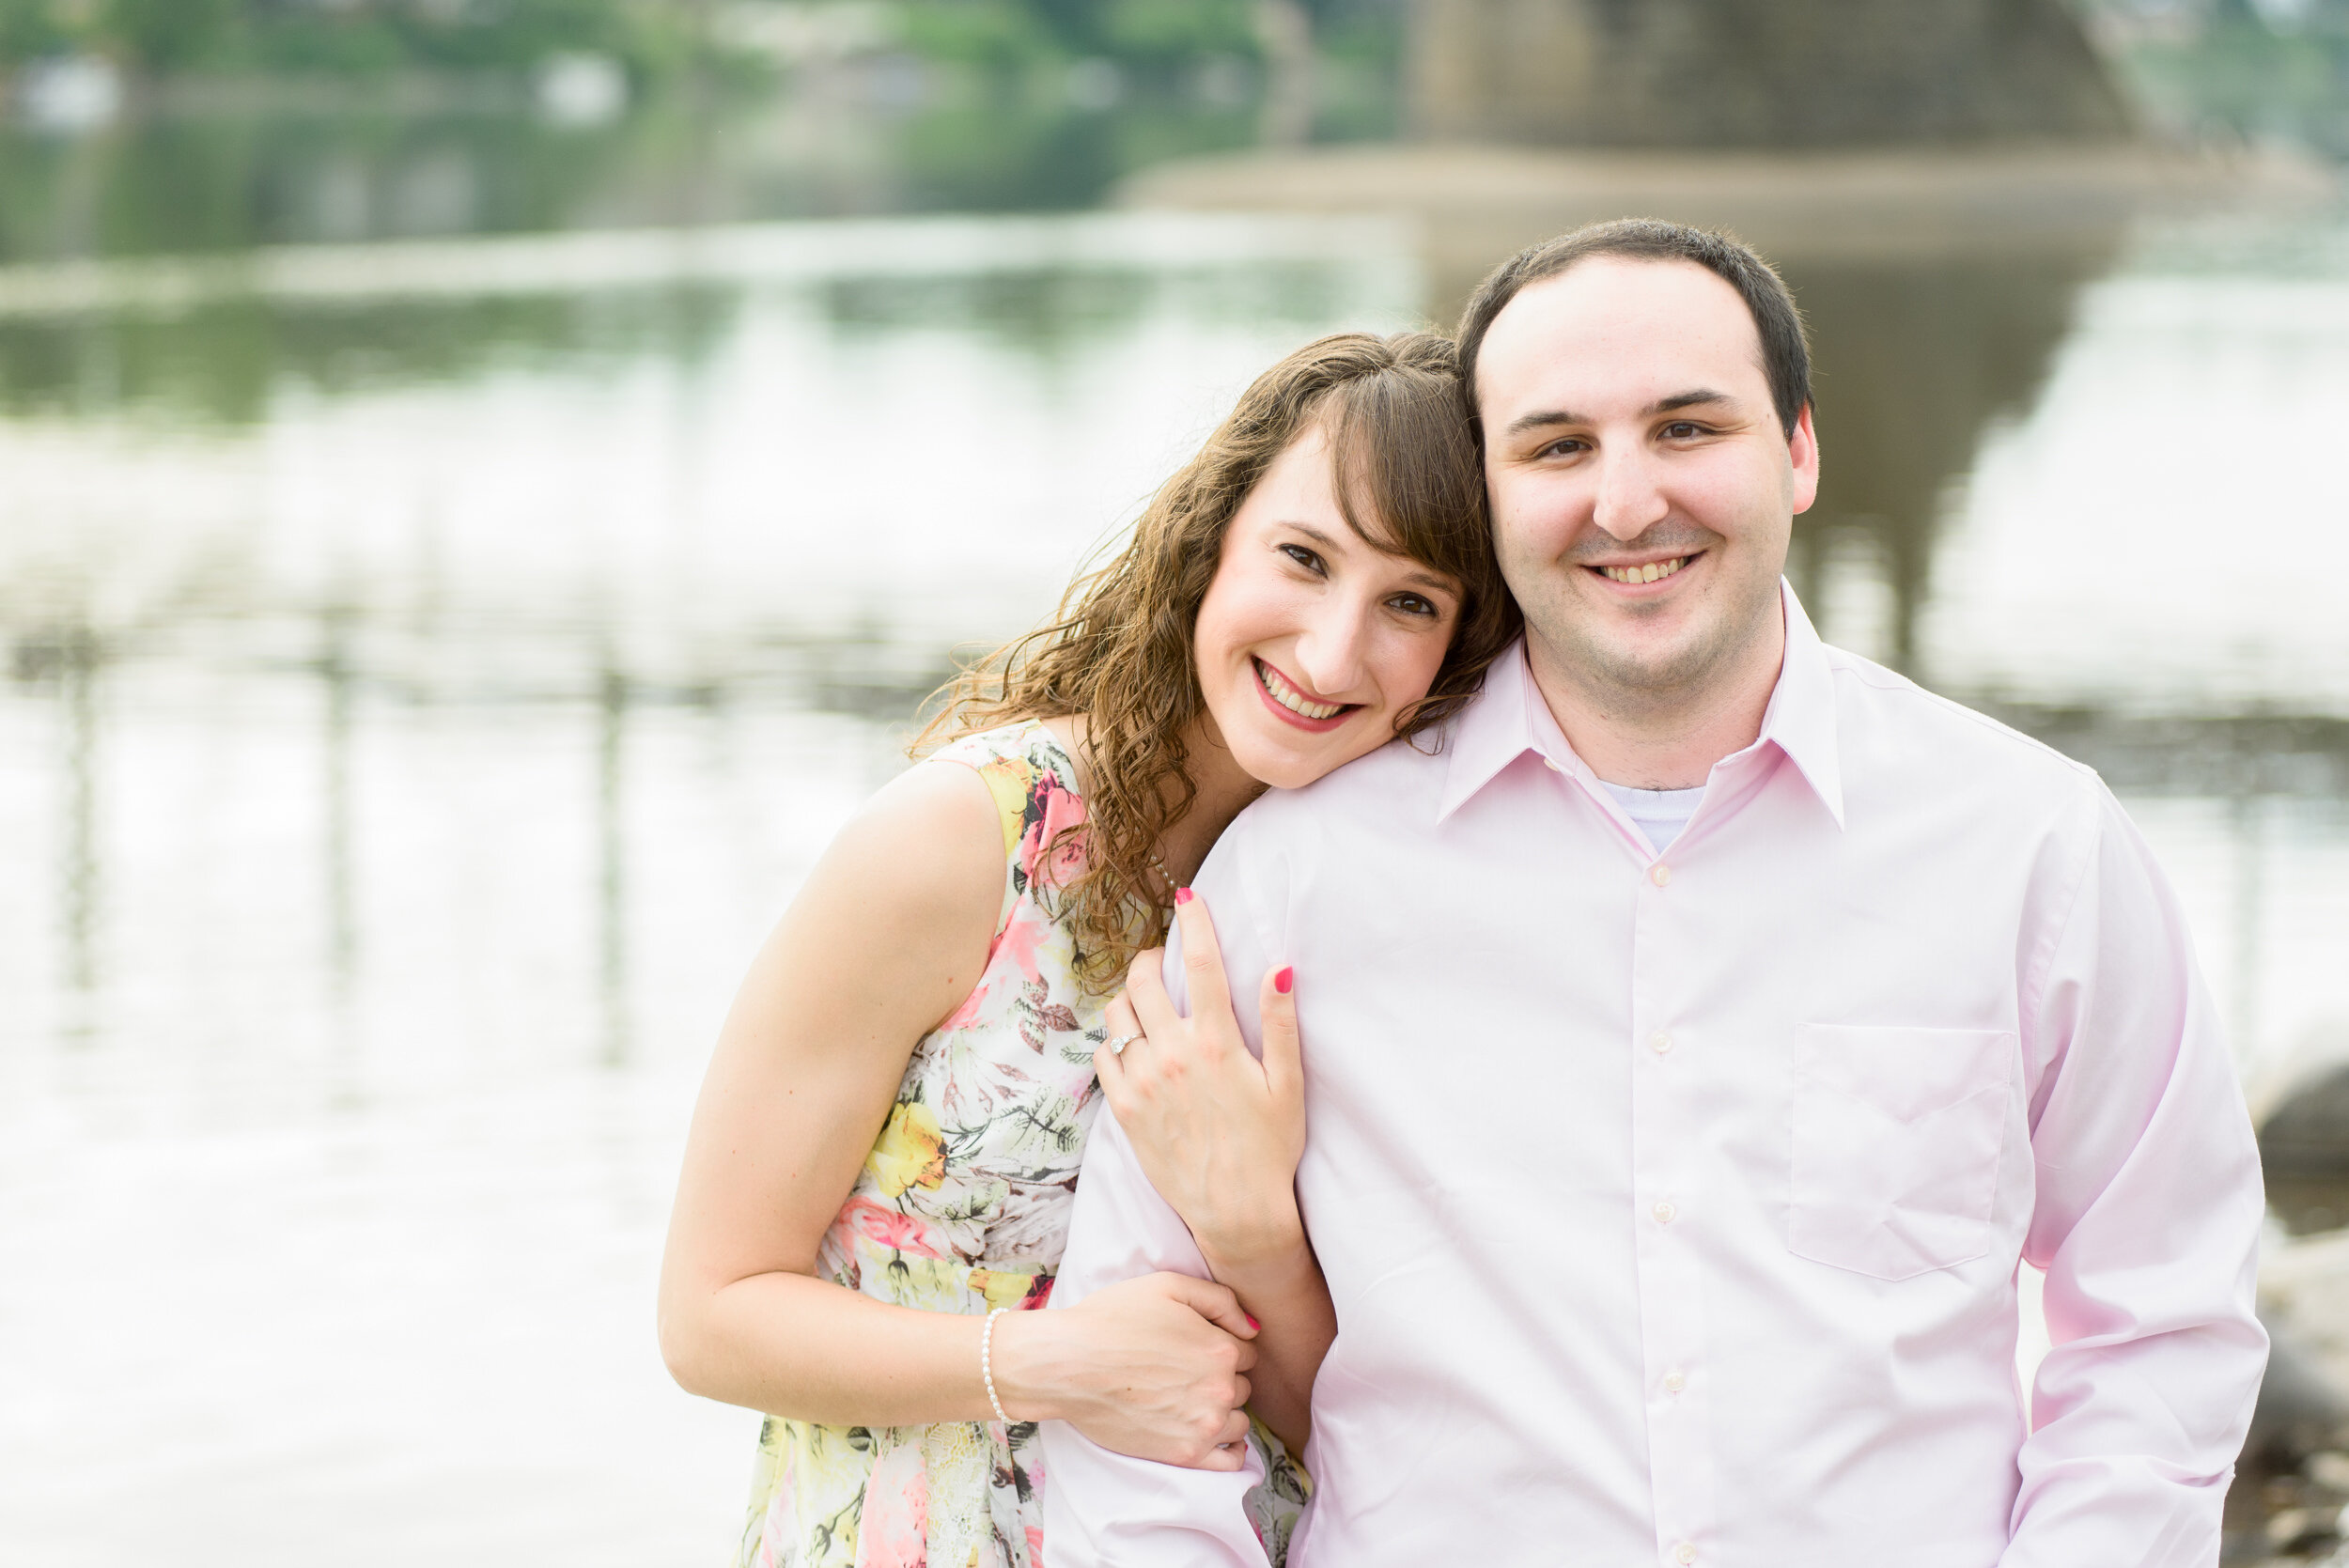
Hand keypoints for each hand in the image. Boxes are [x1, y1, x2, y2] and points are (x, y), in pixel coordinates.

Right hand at [991, 1272, 1258, 1469]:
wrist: (1067, 1365)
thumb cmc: (1111, 1319)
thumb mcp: (1167, 1285)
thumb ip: (1221, 1300)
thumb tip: (1252, 1328)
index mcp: (1220, 1347)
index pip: (1245, 1351)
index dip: (1221, 1345)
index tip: (1194, 1347)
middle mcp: (1220, 1389)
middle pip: (1242, 1385)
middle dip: (1221, 1376)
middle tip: (1185, 1372)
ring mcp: (1205, 1425)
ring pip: (1238, 1419)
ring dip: (1223, 1410)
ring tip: (1191, 1400)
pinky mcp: (1185, 1455)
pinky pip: (1231, 1459)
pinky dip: (1230, 1448)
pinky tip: (1212, 1433)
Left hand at [1095, 888, 1305, 1273]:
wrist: (1236, 1211)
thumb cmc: (1270, 1148)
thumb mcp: (1287, 1084)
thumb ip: (1279, 1022)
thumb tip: (1278, 967)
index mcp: (1217, 1043)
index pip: (1203, 964)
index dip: (1195, 922)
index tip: (1189, 897)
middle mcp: (1173, 1056)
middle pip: (1145, 980)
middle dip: (1154, 960)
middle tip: (1165, 964)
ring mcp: (1142, 1082)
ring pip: (1117, 1013)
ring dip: (1131, 999)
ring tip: (1149, 1006)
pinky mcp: (1123, 1109)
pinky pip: (1103, 1055)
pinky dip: (1115, 1041)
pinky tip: (1136, 1048)